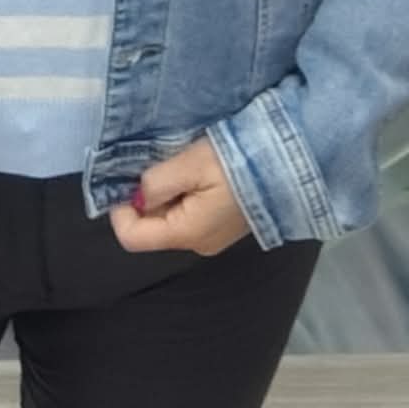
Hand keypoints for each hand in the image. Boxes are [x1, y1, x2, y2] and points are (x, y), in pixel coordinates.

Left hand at [108, 137, 249, 256]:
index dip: (120, 208)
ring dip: (165, 193)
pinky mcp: (222, 226)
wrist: (289, 166)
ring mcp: (212, 237)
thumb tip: (136, 195)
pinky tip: (196, 172)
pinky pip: (189, 214)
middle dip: (144, 197)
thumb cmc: (237, 164)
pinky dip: (182, 195)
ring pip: (170, 219)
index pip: (132, 237)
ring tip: (179, 164)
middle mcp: (197, 244)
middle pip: (151, 227)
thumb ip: (157, 181)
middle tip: (157, 163)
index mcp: (186, 234)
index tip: (128, 177)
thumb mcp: (191, 164)